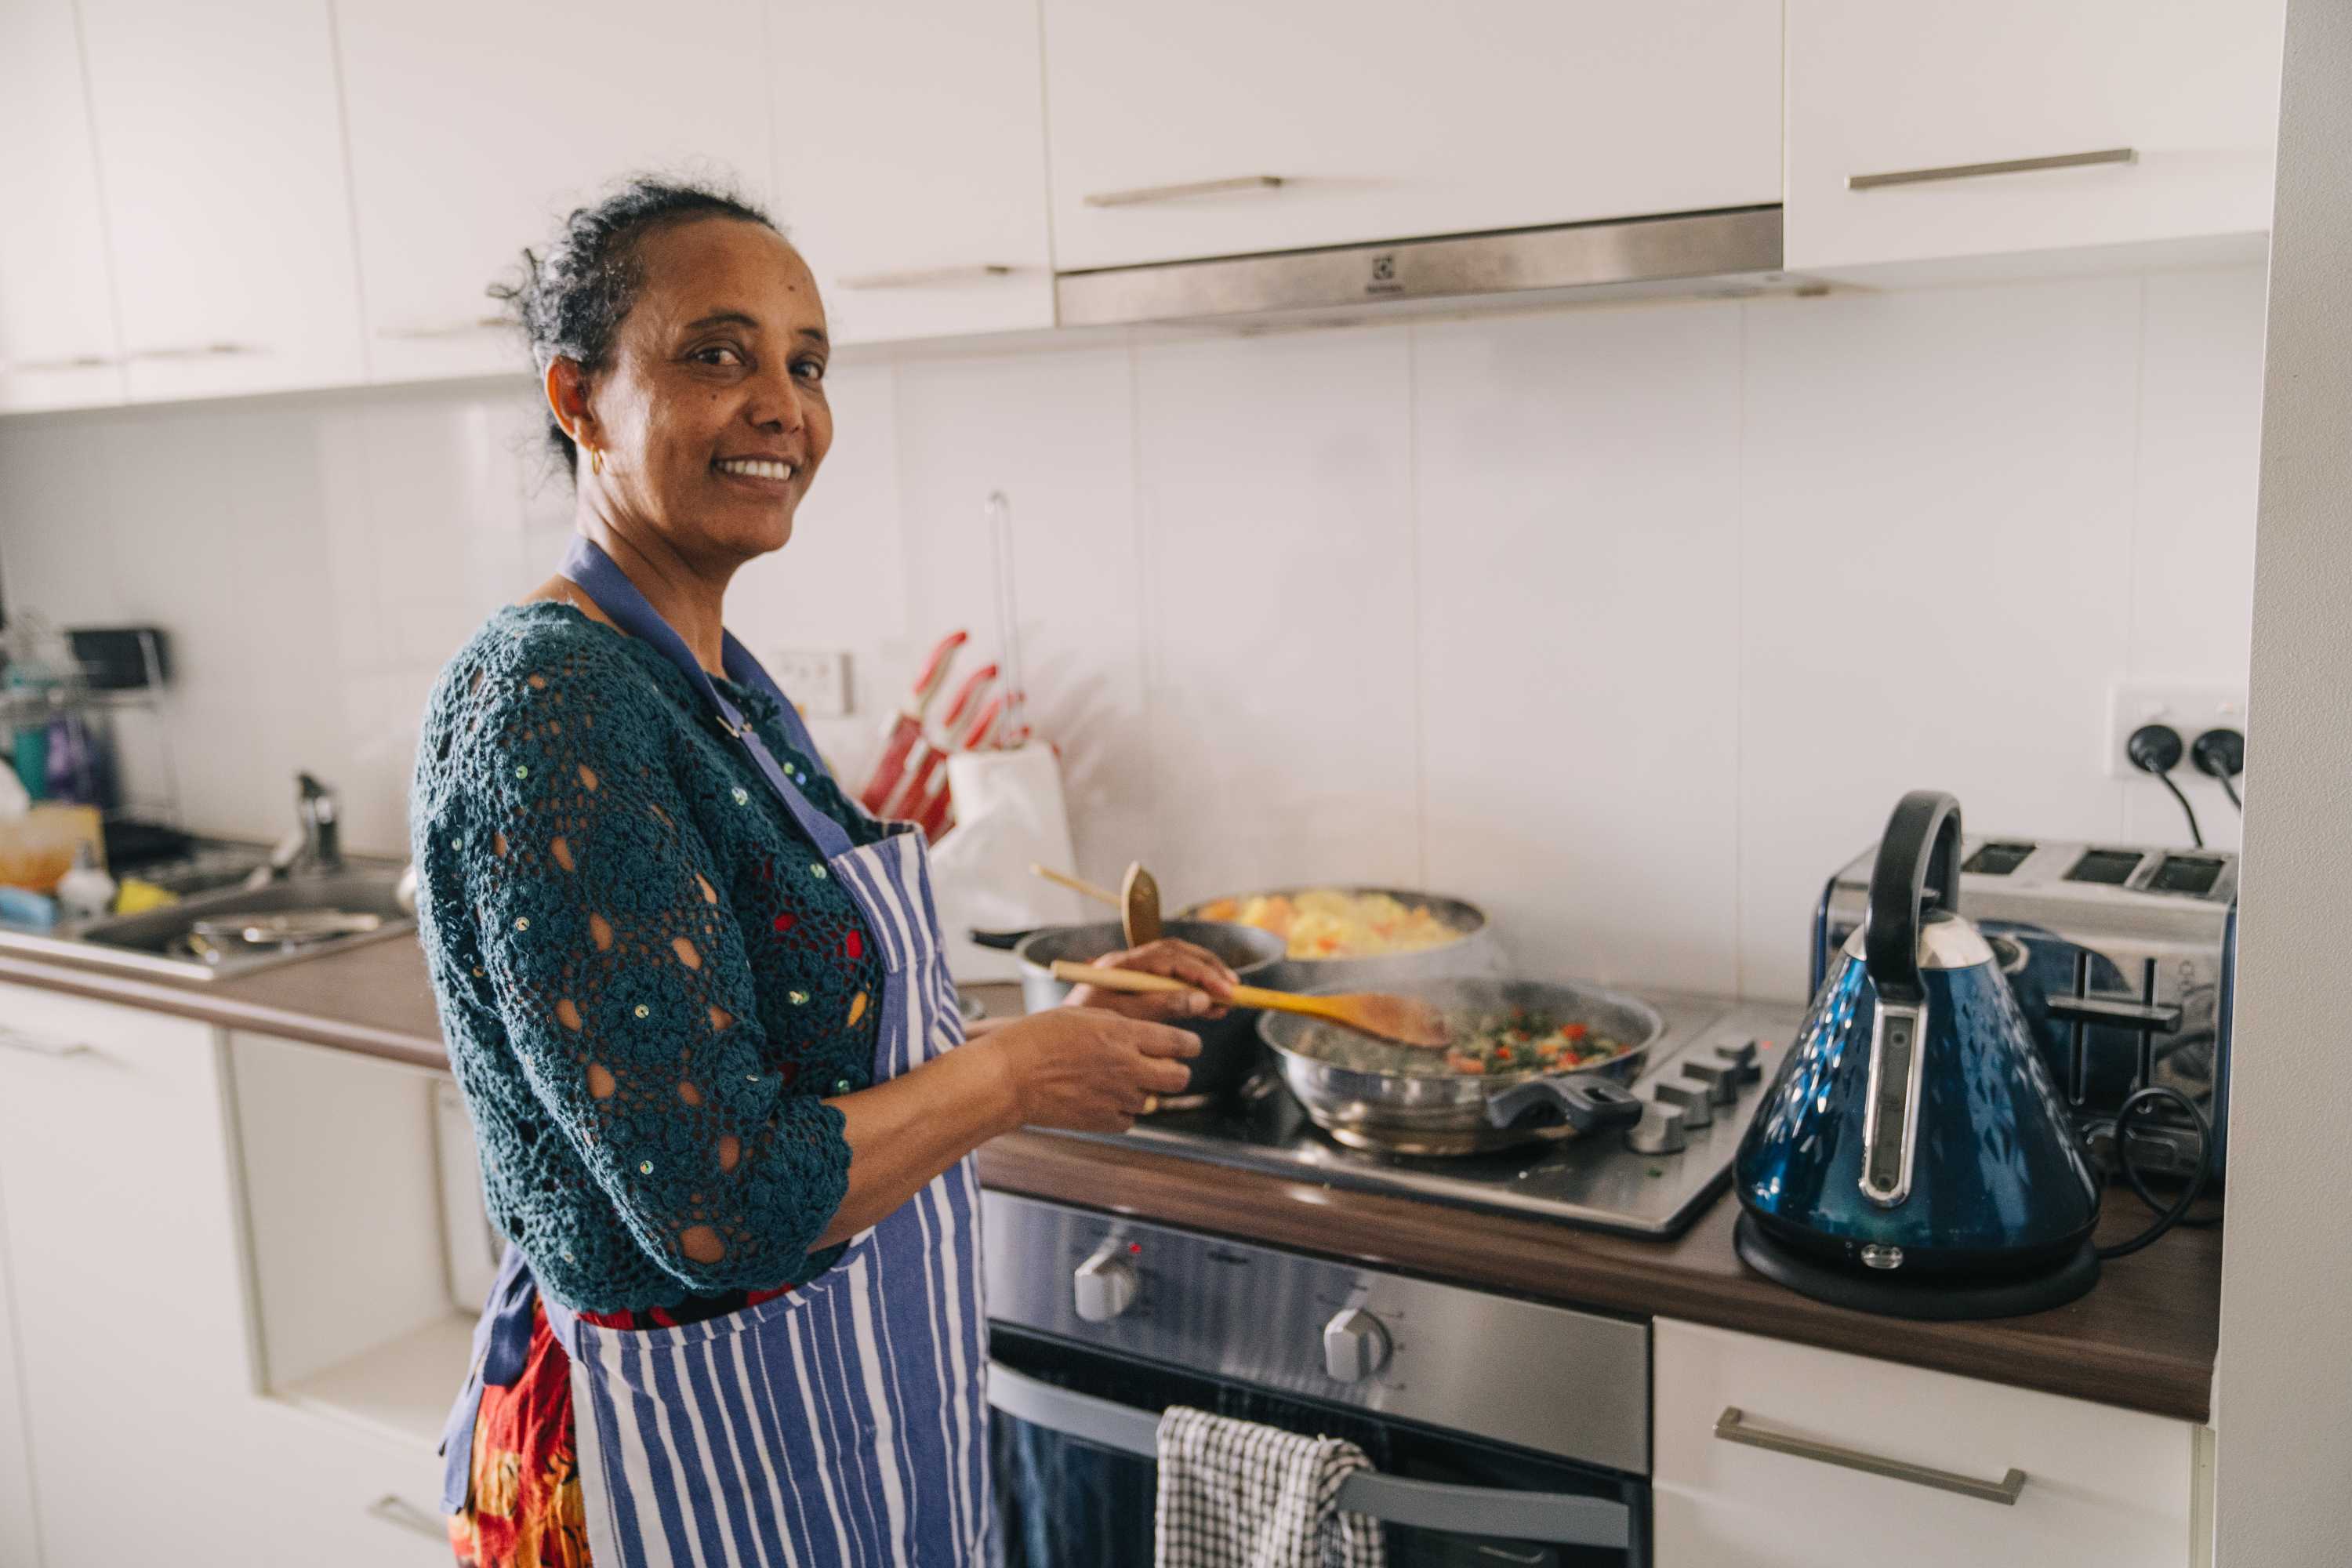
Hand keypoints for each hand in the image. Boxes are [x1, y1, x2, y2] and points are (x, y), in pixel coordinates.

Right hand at [981, 1007, 1200, 1133]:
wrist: (1009, 1076)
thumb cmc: (1038, 1038)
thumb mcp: (1083, 1014)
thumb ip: (1121, 1025)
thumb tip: (1147, 1036)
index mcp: (1124, 1035)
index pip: (1179, 1043)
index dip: (1190, 1045)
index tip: (1190, 1046)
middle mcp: (1128, 1067)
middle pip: (1179, 1078)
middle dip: (1177, 1072)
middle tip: (1166, 1067)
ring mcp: (1117, 1098)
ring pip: (1153, 1100)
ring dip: (1143, 1091)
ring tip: (1114, 1080)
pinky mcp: (1103, 1121)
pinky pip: (1129, 1120)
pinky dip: (1121, 1111)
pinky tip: (1101, 1098)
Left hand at [1063, 938, 1239, 1022]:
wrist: (1052, 1045)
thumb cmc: (1083, 1028)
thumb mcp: (1123, 1017)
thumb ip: (1161, 1005)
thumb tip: (1201, 999)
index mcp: (1123, 964)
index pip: (1172, 957)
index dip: (1203, 972)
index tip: (1225, 990)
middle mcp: (1130, 963)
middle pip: (1179, 954)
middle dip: (1210, 969)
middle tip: (1234, 989)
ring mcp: (1134, 975)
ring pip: (1179, 966)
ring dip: (1206, 980)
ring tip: (1229, 997)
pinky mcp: (1137, 989)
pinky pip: (1172, 983)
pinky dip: (1194, 993)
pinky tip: (1210, 1007)